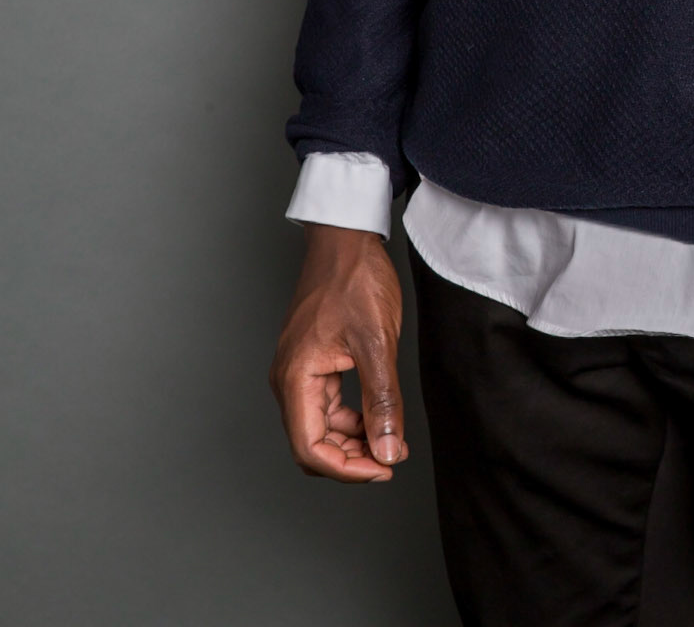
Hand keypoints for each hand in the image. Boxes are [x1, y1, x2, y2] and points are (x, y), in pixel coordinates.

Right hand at [269, 224, 408, 481]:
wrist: (346, 237)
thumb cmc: (356, 278)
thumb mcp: (377, 342)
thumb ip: (383, 401)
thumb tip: (388, 450)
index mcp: (295, 377)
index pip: (310, 449)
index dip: (347, 470)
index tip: (383, 467)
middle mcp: (288, 379)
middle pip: (311, 443)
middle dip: (350, 459)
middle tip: (390, 457)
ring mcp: (298, 370)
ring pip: (319, 426)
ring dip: (351, 440)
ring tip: (388, 438)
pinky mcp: (311, 361)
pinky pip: (324, 405)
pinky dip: (349, 418)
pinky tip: (375, 415)